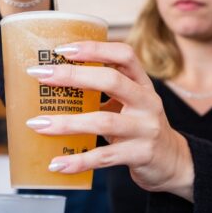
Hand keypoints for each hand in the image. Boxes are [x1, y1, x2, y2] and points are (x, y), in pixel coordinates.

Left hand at [25, 41, 194, 200]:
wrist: (173, 162)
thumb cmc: (140, 127)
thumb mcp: (130, 103)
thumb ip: (104, 91)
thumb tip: (53, 81)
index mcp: (143, 83)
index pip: (124, 54)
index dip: (94, 49)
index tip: (63, 48)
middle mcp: (147, 102)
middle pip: (111, 81)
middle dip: (73, 76)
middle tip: (40, 76)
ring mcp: (146, 129)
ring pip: (103, 121)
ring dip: (67, 123)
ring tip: (38, 124)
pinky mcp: (140, 155)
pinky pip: (104, 157)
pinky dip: (78, 160)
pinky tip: (56, 164)